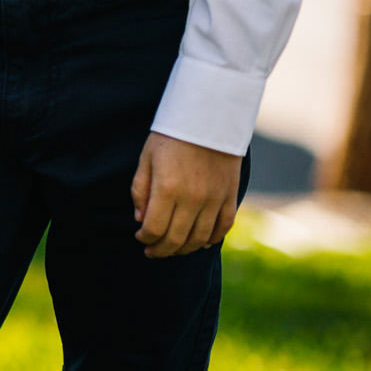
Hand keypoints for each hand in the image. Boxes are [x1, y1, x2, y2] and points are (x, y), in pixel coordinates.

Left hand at [132, 132, 241, 257]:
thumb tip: (140, 220)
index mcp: (168, 188)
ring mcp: (214, 199)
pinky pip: (223, 227)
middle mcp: (193, 198)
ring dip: (184, 249)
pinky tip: (200, 243)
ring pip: (200, 238)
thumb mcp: (146, 159)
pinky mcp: (230, 197)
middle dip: (161, 250)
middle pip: (176, 239)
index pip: (155, 229)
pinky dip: (212, 240)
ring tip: (172, 249)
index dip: (146, 239)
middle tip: (152, 252)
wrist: (208, 118)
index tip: (140, 239)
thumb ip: (141, 191)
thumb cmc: (171, 137)